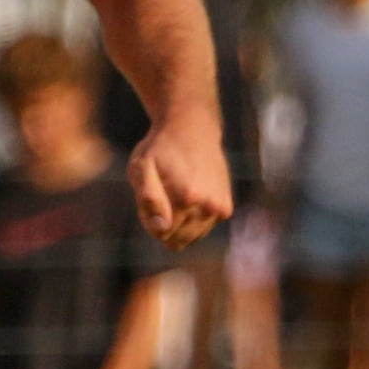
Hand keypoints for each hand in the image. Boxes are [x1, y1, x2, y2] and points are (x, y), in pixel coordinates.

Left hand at [129, 108, 232, 251]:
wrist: (193, 128)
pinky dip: (193, 218)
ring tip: (177, 192)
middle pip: (177, 240)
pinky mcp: (226, 209)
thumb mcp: (142, 167)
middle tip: (163, 192)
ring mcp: (220, 209)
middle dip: (165, 223)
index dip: (150, 217)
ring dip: (179, 222)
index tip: (151, 194)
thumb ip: (148, 198)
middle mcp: (209, 207)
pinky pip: (202, 229)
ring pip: (190, 238)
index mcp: (187, 198)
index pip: (161, 234)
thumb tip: (161, 228)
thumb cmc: (161, 148)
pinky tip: (190, 194)